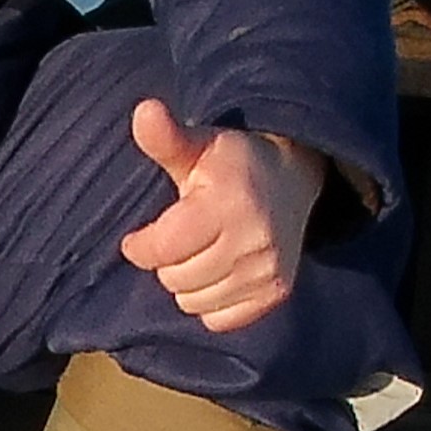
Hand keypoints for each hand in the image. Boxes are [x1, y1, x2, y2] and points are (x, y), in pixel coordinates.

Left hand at [119, 101, 324, 334]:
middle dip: (166, 261)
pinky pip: (220, 319)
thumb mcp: (197, 145)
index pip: (163, 248)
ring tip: (200, 252)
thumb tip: (143, 111)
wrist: (291, 177)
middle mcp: (253, 240)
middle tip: (180, 238)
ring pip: (194, 302)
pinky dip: (211, 303)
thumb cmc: (230, 163)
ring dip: (187, 283)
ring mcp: (269, 270)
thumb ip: (166, 138)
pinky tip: (219, 272)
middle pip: (175, 278)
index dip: (140, 246)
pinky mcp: (277, 292)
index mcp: (227, 203)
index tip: (139, 237)